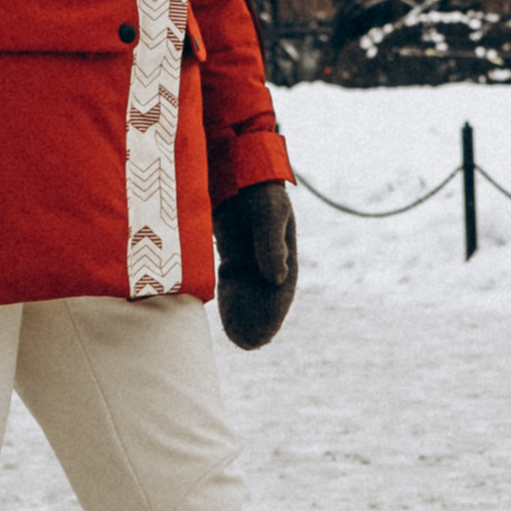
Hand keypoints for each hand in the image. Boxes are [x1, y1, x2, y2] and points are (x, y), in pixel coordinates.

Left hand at [215, 184, 298, 348]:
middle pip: (265, 295)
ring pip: (248, 291)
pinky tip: (225, 314)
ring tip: (237, 339)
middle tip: (248, 345)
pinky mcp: (231, 250)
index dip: (274, 314)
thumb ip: (270, 243)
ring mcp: (249, 254)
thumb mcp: (268, 213)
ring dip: (244, 313)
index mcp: (285, 249)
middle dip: (258, 320)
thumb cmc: (257, 187)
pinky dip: (230, 298)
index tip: (264, 336)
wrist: (236, 165)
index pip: (282, 289)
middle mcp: (268, 256)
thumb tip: (275, 279)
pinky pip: (232, 280)